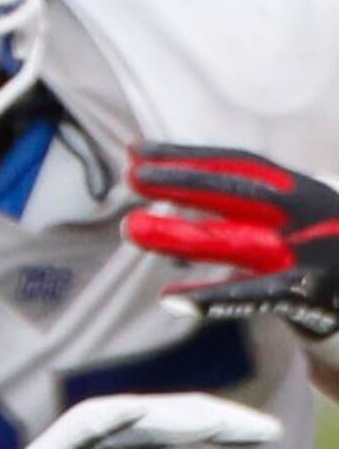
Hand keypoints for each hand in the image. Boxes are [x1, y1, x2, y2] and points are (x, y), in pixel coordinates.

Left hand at [125, 143, 338, 338]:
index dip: (189, 156)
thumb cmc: (327, 250)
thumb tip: (175, 201)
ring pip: (236, 240)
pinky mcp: (309, 294)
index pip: (241, 165)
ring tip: (130, 227)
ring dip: (179, 234)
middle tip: (131, 176)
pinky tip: (171, 298)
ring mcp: (309, 253)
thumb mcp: (295, 220)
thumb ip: (246, 211)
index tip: (137, 150)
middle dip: (184, 181)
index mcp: (301, 191)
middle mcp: (306, 215)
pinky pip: (254, 295)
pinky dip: (212, 298)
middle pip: (238, 191)